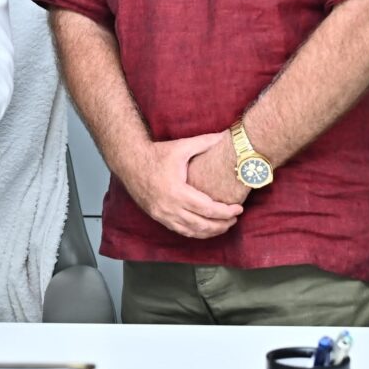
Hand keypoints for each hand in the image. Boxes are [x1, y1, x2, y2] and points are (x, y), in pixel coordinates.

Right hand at [119, 133, 243, 239]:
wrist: (130, 162)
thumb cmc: (156, 154)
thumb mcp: (181, 146)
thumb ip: (204, 142)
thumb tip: (224, 136)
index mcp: (177, 191)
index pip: (208, 209)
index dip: (226, 212)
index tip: (239, 209)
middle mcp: (169, 207)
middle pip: (202, 224)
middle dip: (222, 224)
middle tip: (235, 219)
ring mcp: (162, 214)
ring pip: (192, 231)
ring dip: (210, 232)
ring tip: (224, 226)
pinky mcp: (158, 217)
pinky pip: (180, 230)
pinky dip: (195, 233)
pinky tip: (205, 229)